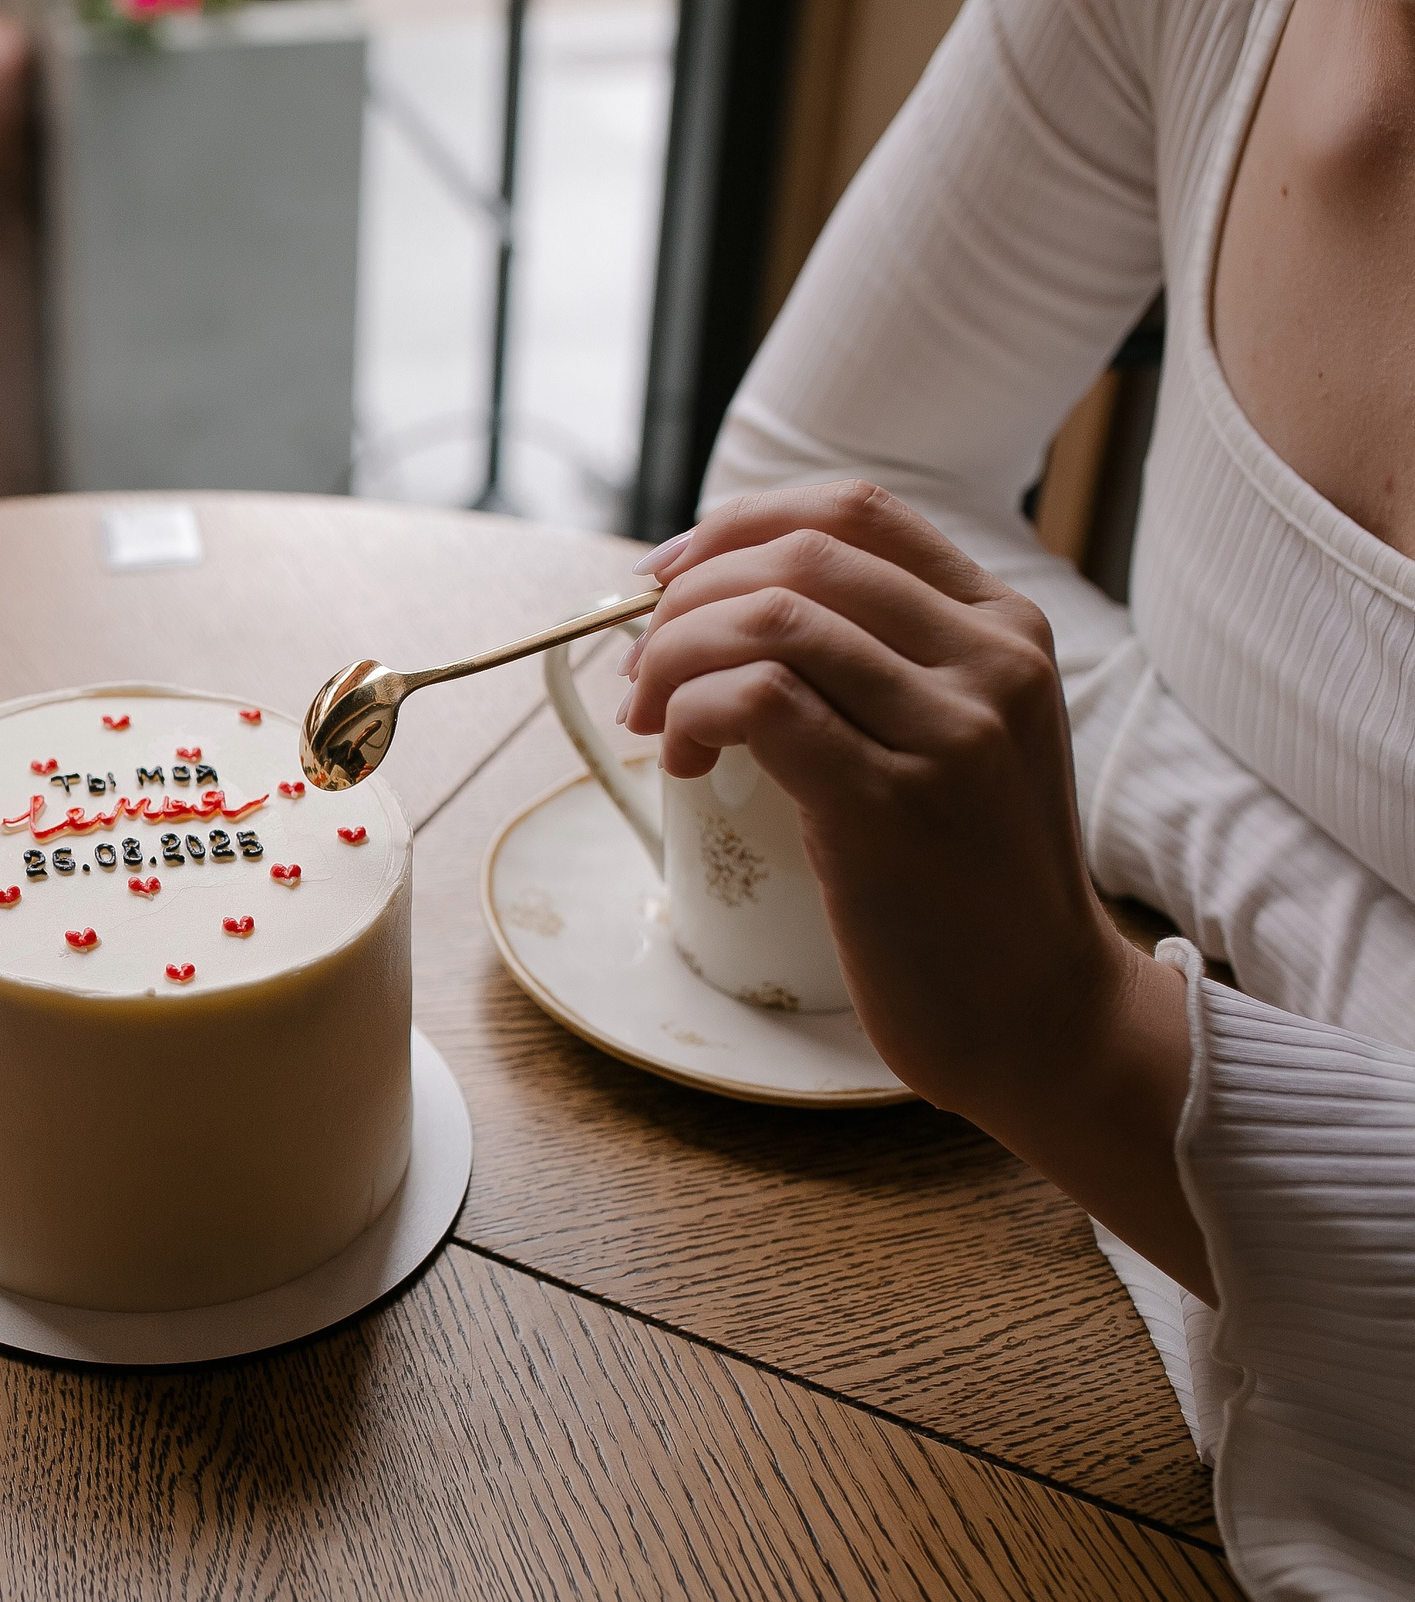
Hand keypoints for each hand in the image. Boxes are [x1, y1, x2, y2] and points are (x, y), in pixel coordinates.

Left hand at [623, 482, 1206, 1297]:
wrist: (1041, 1010)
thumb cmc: (968, 880)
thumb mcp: (955, 738)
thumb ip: (880, 662)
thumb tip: (724, 607)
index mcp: (1004, 625)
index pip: (853, 510)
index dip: (734, 526)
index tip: (665, 578)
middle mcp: (989, 659)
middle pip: (798, 553)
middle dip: (687, 596)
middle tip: (641, 665)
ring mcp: (949, 730)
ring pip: (769, 617)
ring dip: (674, 654)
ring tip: (651, 716)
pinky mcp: (892, 804)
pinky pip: (759, 702)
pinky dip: (692, 711)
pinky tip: (680, 759)